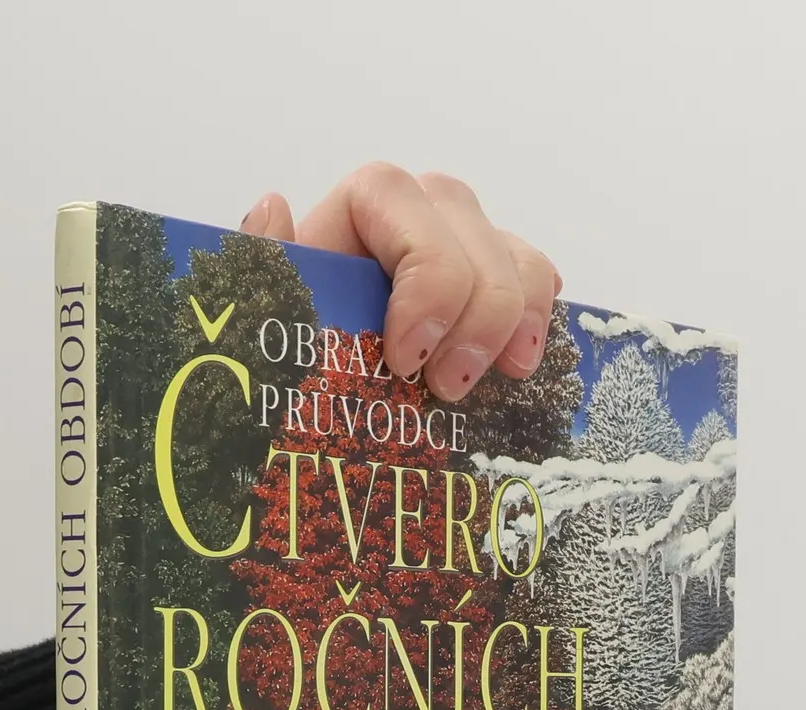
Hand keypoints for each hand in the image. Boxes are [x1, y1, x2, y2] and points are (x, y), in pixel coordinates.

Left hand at [239, 165, 561, 403]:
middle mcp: (413, 219)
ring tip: (501, 379)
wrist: (317, 418)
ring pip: (514, 254)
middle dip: (474, 311)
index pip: (395, 196)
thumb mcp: (266, 326)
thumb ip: (266, 272)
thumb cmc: (292, 370)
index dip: (420, 273)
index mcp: (350, 219)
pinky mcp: (495, 289)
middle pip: (468, 225)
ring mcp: (462, 250)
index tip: (407, 356)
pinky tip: (521, 362)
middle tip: (448, 388)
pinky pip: (536, 280)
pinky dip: (539, 316)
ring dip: (515, 318)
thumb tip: (272, 205)